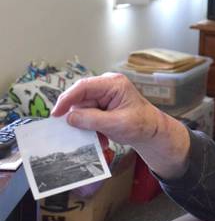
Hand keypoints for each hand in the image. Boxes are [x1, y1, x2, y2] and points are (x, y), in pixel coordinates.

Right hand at [52, 73, 190, 178]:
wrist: (151, 131)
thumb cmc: (142, 124)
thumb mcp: (117, 124)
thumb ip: (92, 120)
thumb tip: (70, 118)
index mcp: (113, 84)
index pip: (83, 87)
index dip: (67, 99)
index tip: (56, 114)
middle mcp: (106, 86)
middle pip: (80, 100)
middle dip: (81, 119)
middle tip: (84, 133)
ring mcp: (102, 95)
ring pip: (81, 110)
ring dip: (87, 126)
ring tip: (100, 137)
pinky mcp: (100, 106)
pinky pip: (86, 116)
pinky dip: (91, 128)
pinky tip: (102, 137)